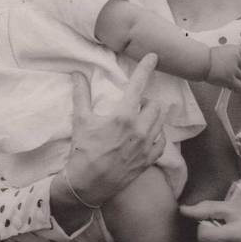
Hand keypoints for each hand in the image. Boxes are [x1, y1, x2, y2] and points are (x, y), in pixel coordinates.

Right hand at [51, 53, 165, 231]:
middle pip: (155, 104)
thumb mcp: (80, 121)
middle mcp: (139, 129)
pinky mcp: (150, 159)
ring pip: (161, 121)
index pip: (138, 85)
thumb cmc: (83, 151)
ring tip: (140, 119)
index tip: (153, 56)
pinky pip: (162, 140)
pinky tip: (146, 136)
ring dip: (153, 116)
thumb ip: (82, 95)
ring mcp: (147, 145)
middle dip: (146, 101)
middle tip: (134, 105)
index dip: (146, 68)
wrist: (87, 185)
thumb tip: (77, 73)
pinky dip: (157, 135)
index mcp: (123, 116)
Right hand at [207, 44, 240, 91]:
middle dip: (240, 71)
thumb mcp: (224, 50)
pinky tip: (230, 86)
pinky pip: (240, 86)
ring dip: (236, 79)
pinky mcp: (230, 79)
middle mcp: (236, 59)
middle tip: (231, 72)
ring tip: (226, 78)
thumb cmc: (208, 57)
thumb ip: (234, 54)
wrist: (201, 62)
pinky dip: (236, 88)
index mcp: (236, 50)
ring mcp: (234, 69)